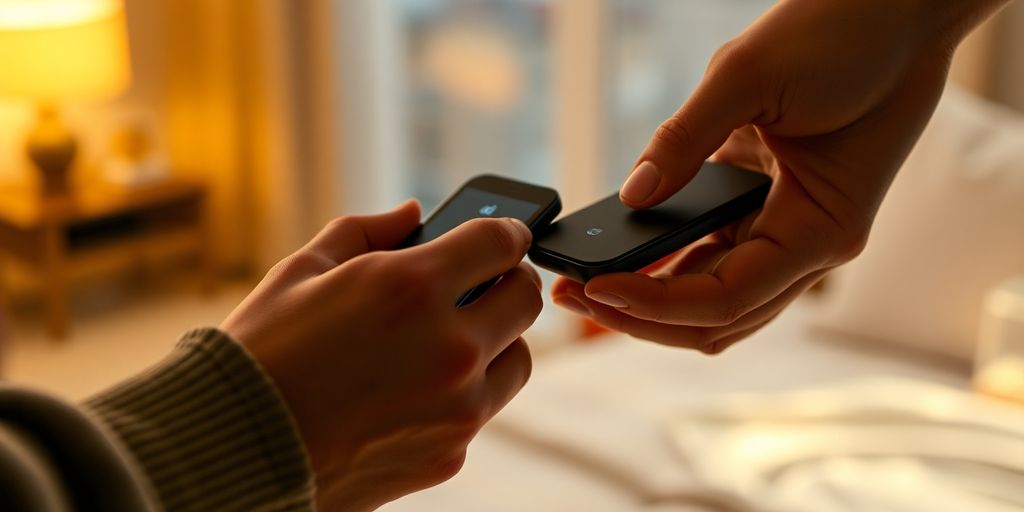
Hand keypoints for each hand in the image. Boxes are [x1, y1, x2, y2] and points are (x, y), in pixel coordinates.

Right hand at [220, 200, 542, 510]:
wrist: (235, 451)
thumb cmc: (261, 353)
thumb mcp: (302, 271)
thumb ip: (367, 231)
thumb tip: (412, 213)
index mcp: (413, 288)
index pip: (500, 242)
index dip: (505, 232)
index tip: (502, 236)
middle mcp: (449, 346)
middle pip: (526, 298)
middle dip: (507, 282)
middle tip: (480, 283)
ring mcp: (457, 406)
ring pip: (519, 358)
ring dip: (497, 340)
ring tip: (451, 339)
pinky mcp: (450, 453)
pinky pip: (482, 409)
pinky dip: (464, 393)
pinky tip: (417, 388)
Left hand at [552, 0, 1004, 352]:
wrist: (896, 7)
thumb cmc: (842, 34)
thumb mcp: (749, 75)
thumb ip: (685, 140)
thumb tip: (631, 195)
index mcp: (819, 228)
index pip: (726, 298)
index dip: (655, 303)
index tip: (595, 288)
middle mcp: (811, 245)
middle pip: (719, 318)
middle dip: (642, 316)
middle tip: (571, 294)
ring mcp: (794, 231)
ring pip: (717, 300)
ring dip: (654, 300)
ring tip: (585, 282)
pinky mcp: (775, 211)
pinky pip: (720, 261)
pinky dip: (673, 269)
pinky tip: (626, 256)